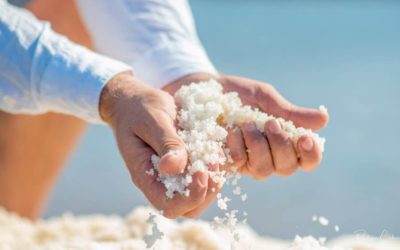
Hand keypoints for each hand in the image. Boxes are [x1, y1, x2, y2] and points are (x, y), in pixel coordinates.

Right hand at [99, 72, 219, 217]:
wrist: (136, 102)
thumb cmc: (140, 108)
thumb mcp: (153, 120)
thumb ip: (165, 143)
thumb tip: (173, 168)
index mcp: (145, 175)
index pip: (168, 205)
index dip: (190, 196)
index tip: (200, 170)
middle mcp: (160, 182)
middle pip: (189, 208)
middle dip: (208, 189)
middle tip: (212, 160)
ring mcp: (174, 176)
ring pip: (202, 196)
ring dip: (215, 178)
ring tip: (214, 152)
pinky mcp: (186, 166)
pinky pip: (207, 179)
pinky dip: (216, 167)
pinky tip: (213, 147)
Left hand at [164, 73, 328, 179]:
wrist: (204, 91)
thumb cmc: (238, 94)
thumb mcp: (264, 98)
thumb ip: (289, 112)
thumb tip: (324, 120)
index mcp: (285, 141)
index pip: (308, 159)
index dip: (311, 154)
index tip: (305, 137)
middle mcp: (270, 156)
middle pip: (288, 168)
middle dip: (281, 146)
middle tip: (271, 123)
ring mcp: (248, 162)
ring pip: (264, 171)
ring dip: (259, 147)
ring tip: (247, 123)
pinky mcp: (228, 163)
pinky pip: (240, 165)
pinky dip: (238, 148)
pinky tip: (230, 131)